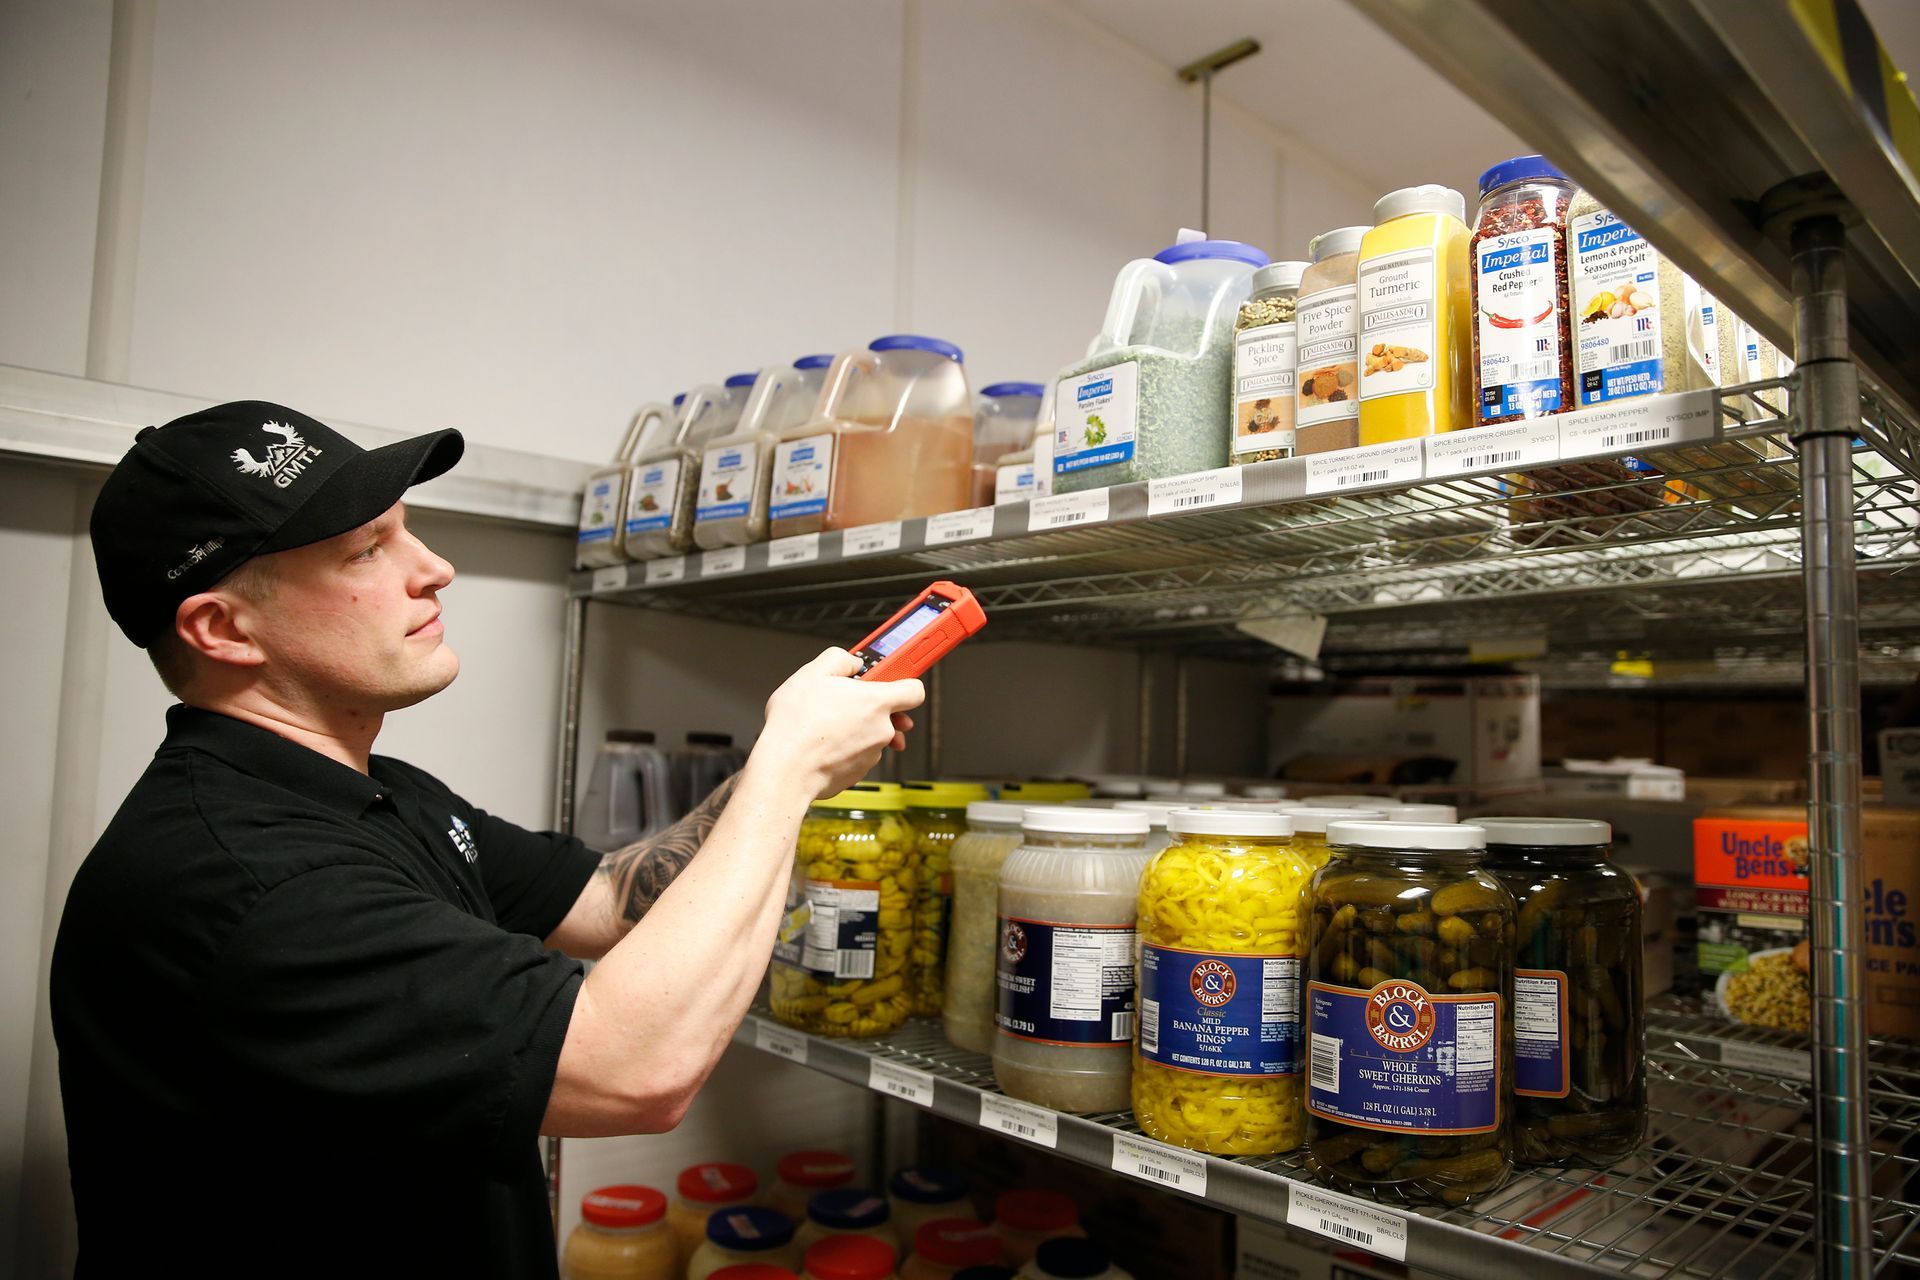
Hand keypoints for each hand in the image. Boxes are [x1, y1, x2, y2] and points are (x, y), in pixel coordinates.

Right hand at [756, 649, 925, 797]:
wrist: (785, 769)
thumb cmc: (797, 725)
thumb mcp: (813, 673)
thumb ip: (840, 659)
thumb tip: (852, 663)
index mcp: (876, 702)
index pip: (915, 690)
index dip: (902, 682)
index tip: (891, 679)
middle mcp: (881, 730)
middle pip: (892, 714)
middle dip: (872, 707)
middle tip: (848, 702)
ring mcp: (872, 755)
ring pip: (872, 735)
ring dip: (856, 728)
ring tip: (827, 724)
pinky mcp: (858, 772)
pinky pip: (858, 754)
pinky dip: (845, 748)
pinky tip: (823, 743)